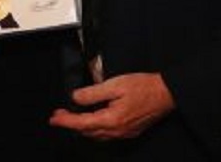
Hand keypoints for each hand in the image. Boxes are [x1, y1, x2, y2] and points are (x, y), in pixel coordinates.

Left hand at [49, 72, 174, 140]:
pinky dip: (94, 129)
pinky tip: (92, 121)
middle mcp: (117, 130)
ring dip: (82, 127)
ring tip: (72, 118)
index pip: (82, 123)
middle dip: (71, 124)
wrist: (166, 93)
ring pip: (97, 135)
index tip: (54, 119)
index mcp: (112, 119)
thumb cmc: (143, 86)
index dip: (66, 121)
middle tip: (59, 115)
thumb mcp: (115, 84)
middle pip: (88, 132)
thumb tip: (76, 98)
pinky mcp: (130, 131)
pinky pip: (107, 134)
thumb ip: (93, 93)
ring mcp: (124, 132)